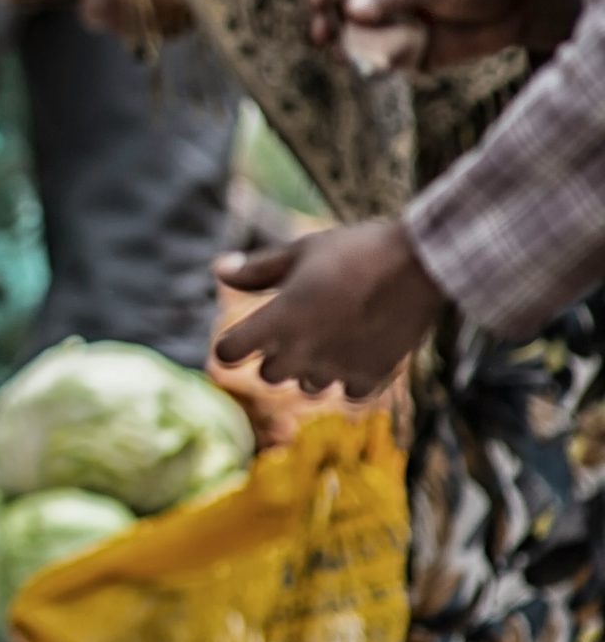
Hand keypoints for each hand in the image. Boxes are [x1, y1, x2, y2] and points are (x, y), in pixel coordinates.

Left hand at [212, 221, 445, 395]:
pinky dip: (350, 377)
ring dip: (312, 368)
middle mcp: (303, 351)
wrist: (424, 261)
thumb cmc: (357, 249)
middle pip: (268, 375)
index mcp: (279, 320)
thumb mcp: (301, 250)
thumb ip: (258, 270)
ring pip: (308, 386)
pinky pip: (348, 393)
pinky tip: (360, 350)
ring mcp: (338, 368)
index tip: (242, 335)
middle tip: (300, 324)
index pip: (228, 353)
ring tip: (334, 333)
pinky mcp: (373, 376)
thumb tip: (219, 271)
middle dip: (275, 355)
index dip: (231, 344)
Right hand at [306, 0, 581, 68]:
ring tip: (349, 55)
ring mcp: (381, 19)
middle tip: (325, 34)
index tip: (322, 0)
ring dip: (343, 46)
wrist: (516, 6)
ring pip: (345, 35)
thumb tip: (351, 10)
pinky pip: (369, 58)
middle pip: (331, 5)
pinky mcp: (393, 47)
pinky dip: (367, 64)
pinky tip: (372, 67)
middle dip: (324, 20)